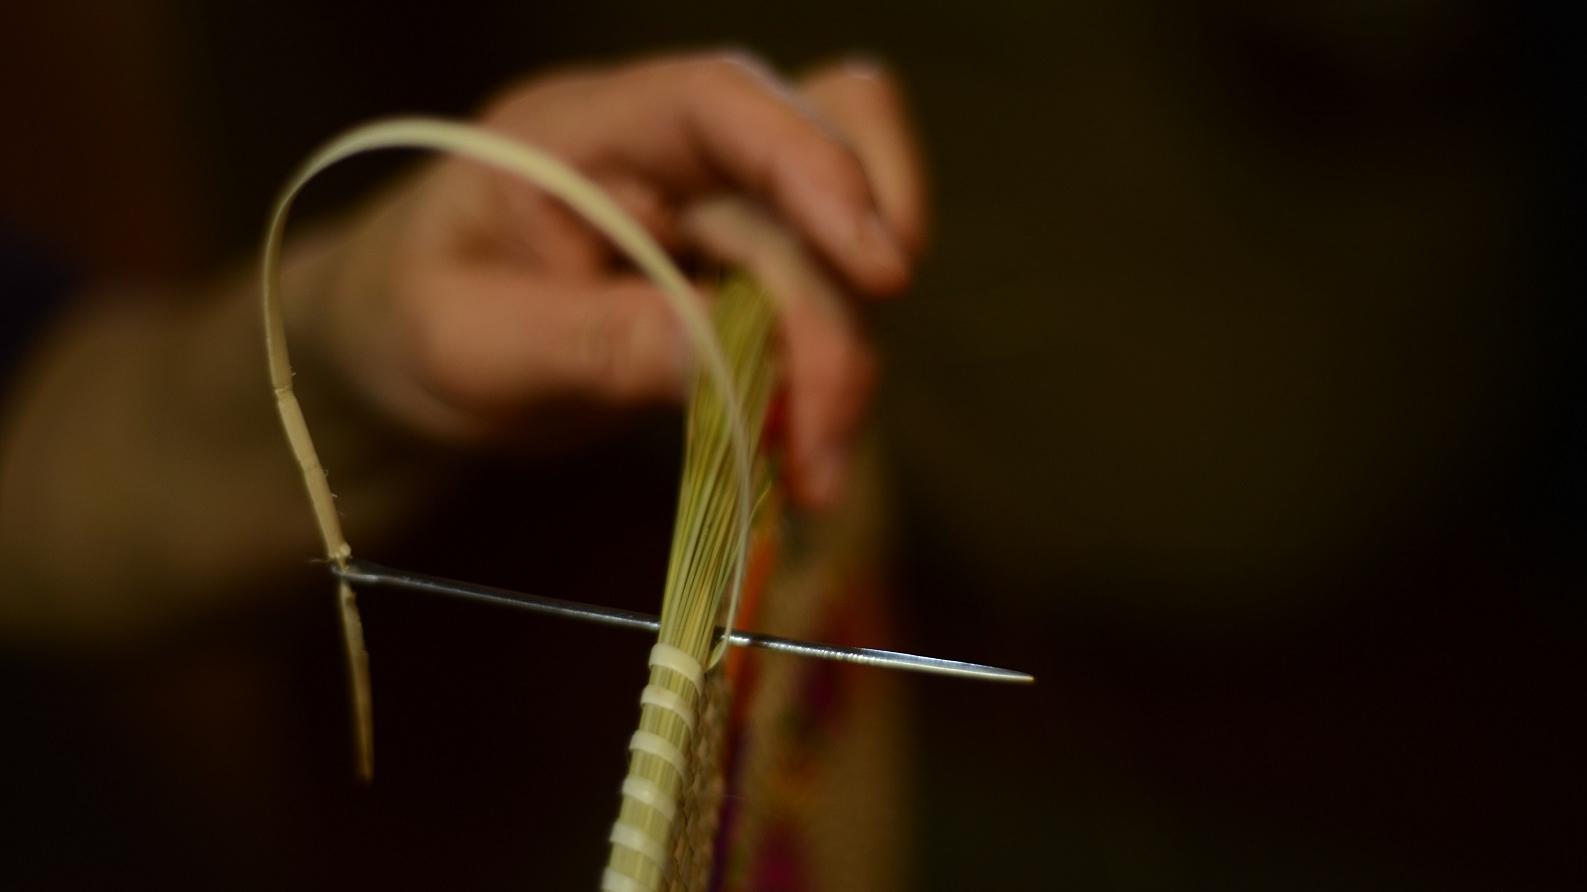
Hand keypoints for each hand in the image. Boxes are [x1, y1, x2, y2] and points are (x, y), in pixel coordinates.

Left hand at [299, 51, 927, 505]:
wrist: (399, 354)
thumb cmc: (407, 323)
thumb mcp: (466, 342)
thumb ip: (586, 341)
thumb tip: (717, 355)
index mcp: (584, 129)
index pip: (721, 102)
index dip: (815, 166)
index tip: (881, 268)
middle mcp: (668, 150)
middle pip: (812, 185)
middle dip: (833, 319)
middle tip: (817, 444)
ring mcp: (714, 208)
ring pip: (842, 243)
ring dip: (848, 357)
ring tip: (813, 471)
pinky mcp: (739, 273)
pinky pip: (822, 305)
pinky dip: (829, 379)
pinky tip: (802, 452)